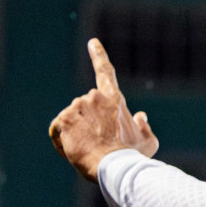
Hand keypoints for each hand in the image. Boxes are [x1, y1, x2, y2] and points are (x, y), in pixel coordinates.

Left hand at [48, 39, 157, 181]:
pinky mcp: (63, 118)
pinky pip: (58, 131)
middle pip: (85, 108)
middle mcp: (93, 96)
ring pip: (71, 120)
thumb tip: (141, 117)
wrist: (113, 164)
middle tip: (99, 141)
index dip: (99, 56)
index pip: (106, 72)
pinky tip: (75, 151)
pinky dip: (63, 142)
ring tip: (89, 149)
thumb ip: (145, 128)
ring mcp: (77, 106)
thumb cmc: (131, 154)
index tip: (93, 42)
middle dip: (87, 122)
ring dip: (76, 133)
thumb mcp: (147, 143)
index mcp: (113, 99)